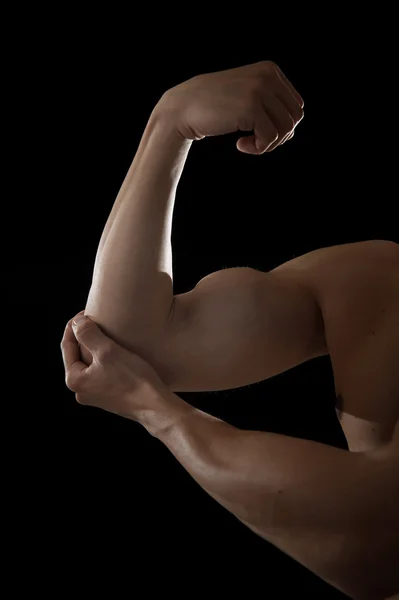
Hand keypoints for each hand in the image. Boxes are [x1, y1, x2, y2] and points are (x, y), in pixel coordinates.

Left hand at [60, 312, 169, 421]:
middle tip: (97, 320)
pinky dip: (107, 360)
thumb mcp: (108, 351)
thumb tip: (77, 323)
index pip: (67, 345)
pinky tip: (118, 353)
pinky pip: (102, 372)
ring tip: (109, 334)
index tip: (86, 312)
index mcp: (75, 380)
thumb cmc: (133, 380)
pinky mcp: (110, 396)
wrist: (155, 406)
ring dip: (97, 348)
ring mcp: (95, 395)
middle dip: (86, 337)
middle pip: (77, 355)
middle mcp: (81, 390)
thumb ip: (88, 334)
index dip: (75, 325)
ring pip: (91, 364)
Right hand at [158, 60, 303, 154]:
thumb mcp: (245, 97)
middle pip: (295, 117)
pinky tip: (239, 145)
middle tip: (256, 142)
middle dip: (279, 136)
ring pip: (285, 129)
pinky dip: (258, 148)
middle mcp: (267, 76)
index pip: (295, 105)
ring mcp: (260, 89)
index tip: (260, 133)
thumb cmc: (212, 107)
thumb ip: (268, 106)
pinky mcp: (251, 107)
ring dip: (269, 144)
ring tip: (248, 144)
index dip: (282, 126)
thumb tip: (291, 133)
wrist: (183, 108)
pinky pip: (270, 137)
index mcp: (269, 70)